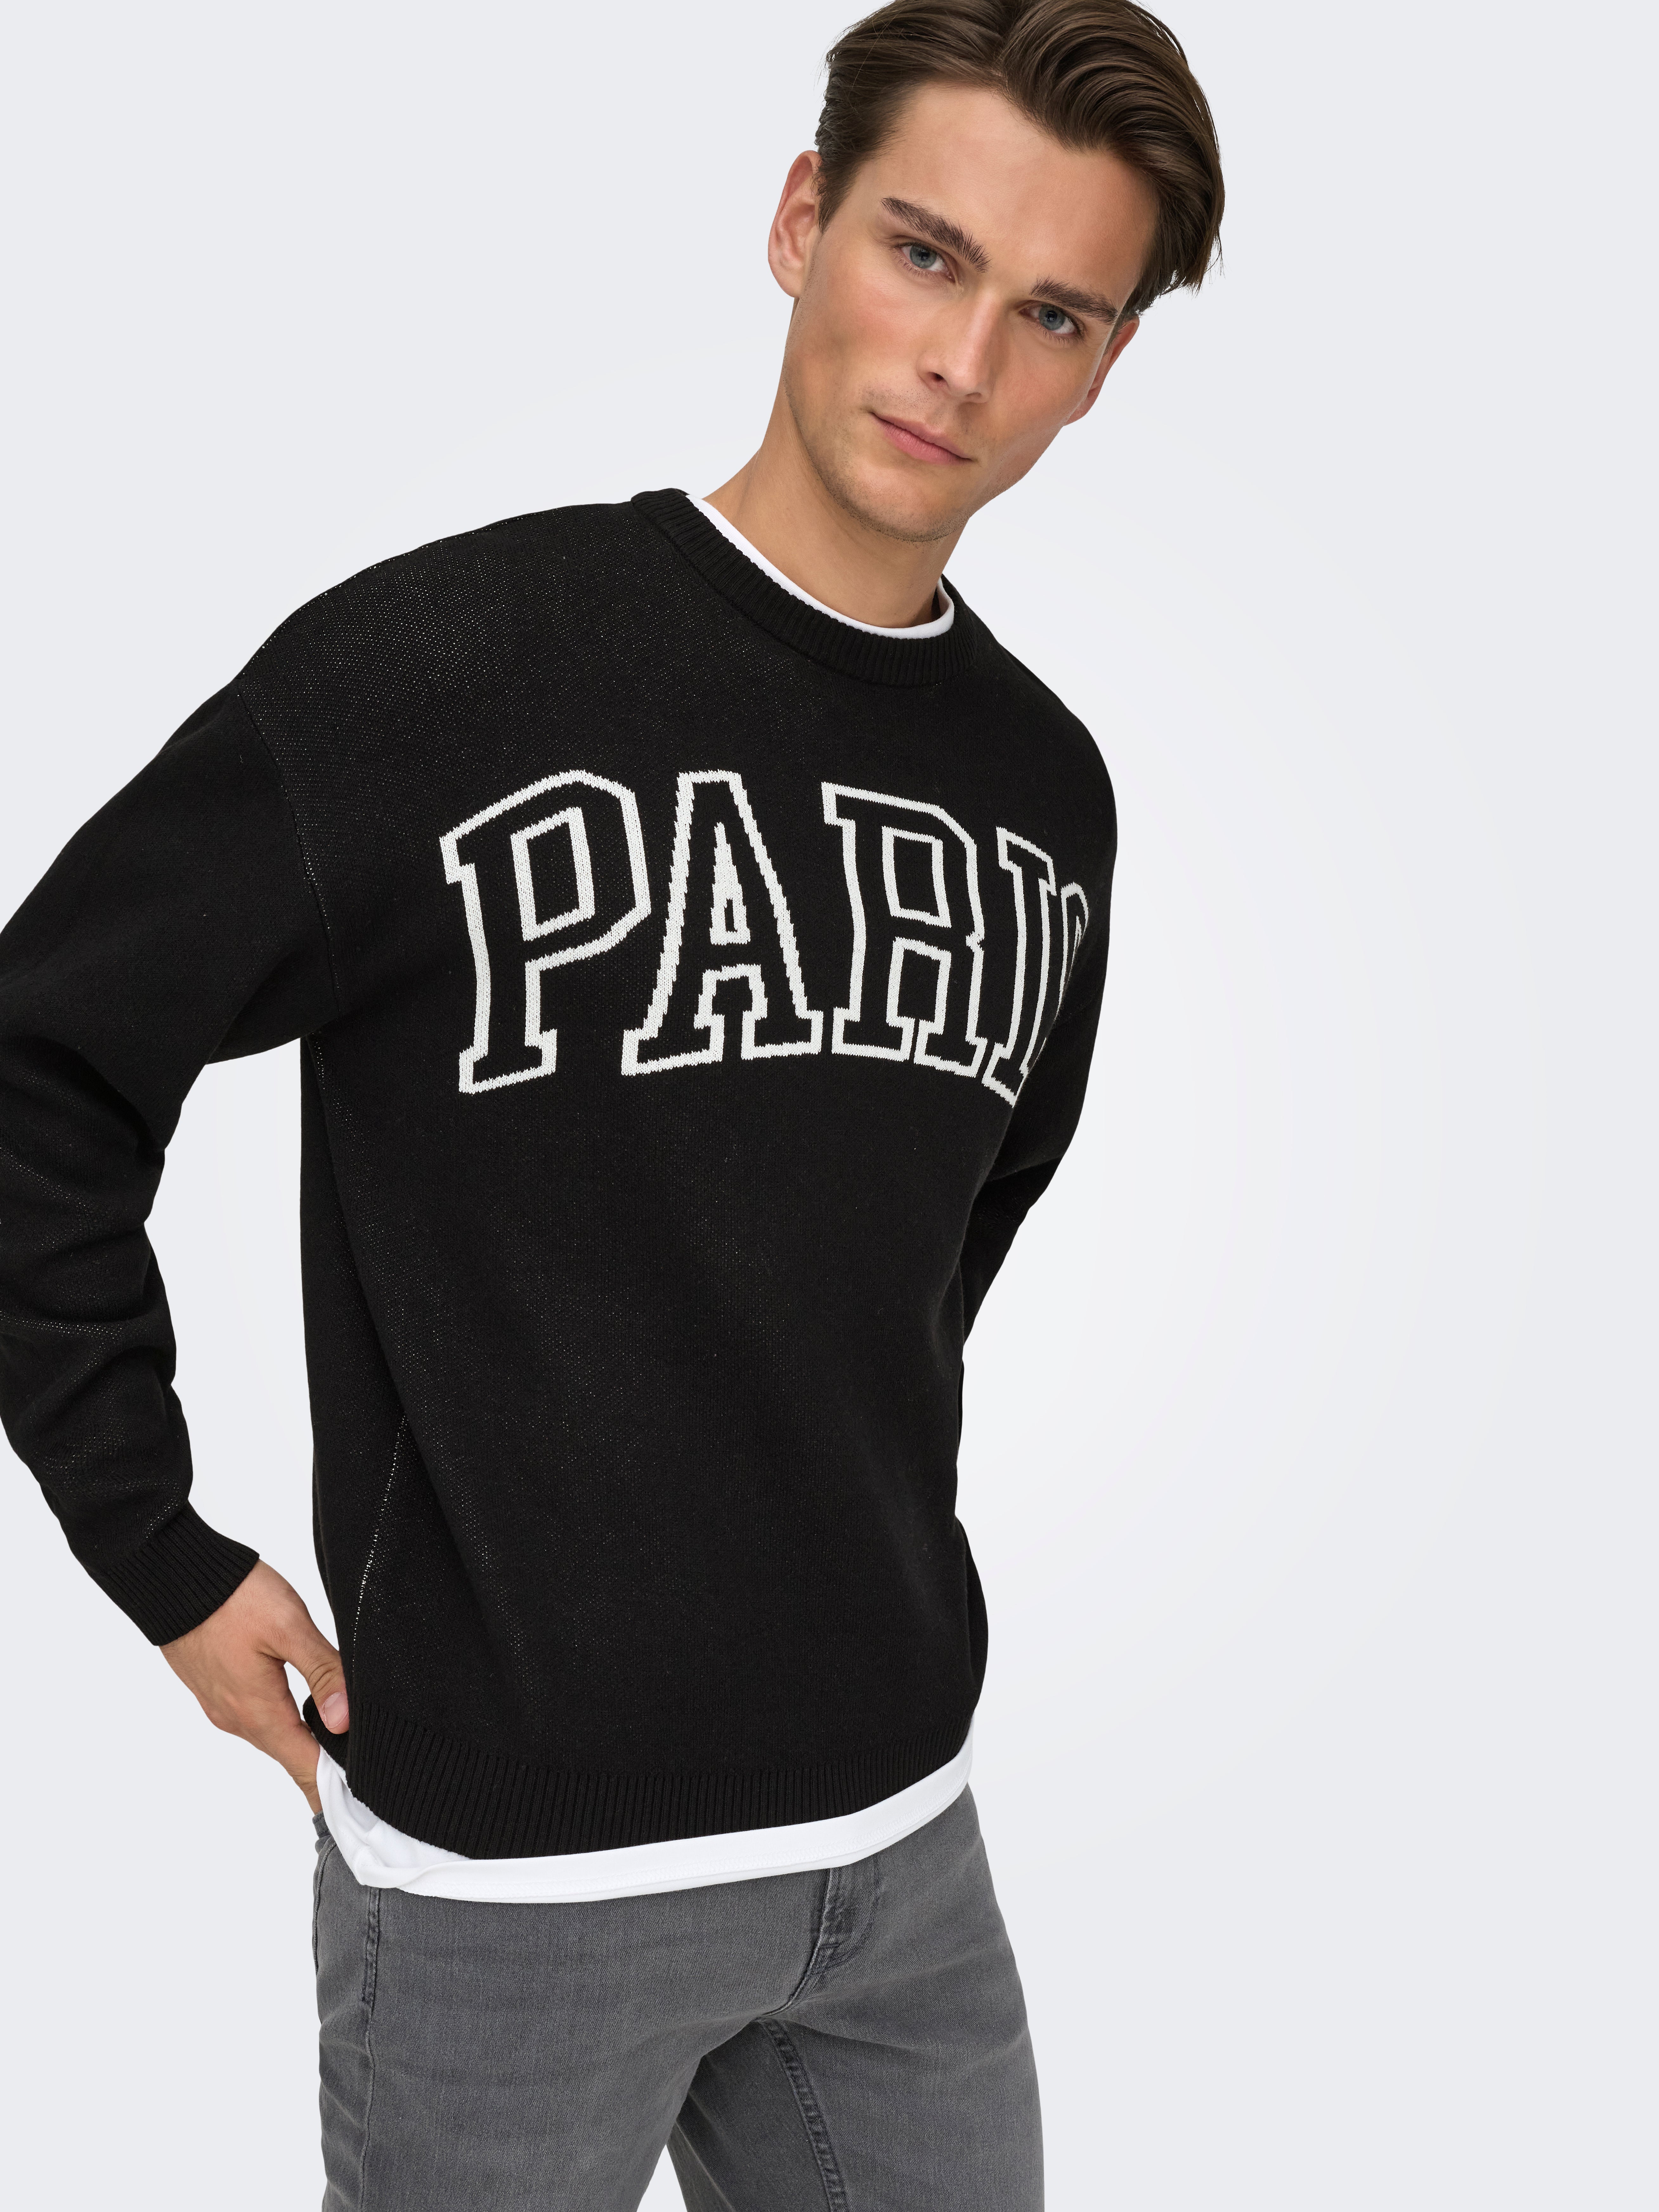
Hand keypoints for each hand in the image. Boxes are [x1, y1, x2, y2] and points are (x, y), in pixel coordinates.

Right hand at [161, 1561, 347, 1813]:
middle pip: (292, 1756)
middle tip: (365, 1779)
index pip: (305, 1766)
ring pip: (274, 1736)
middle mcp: (238, 1718)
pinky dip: (283, 1724)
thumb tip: (344, 1720)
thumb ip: (322, 1671)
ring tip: (341, 1750)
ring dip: (304, 1745)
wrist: (173, 1576)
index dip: (335, 1786)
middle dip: (326, 1769)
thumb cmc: (232, 1597)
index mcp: (258, 1711)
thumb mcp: (289, 1626)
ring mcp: (224, 1705)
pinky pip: (257, 1717)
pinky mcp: (217, 1688)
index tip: (364, 1802)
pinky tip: (305, 1714)